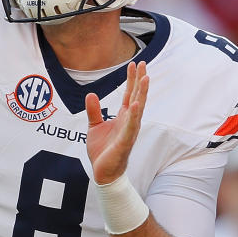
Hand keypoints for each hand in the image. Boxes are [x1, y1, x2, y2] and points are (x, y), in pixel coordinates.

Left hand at [85, 61, 148, 184]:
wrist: (103, 173)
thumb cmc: (102, 150)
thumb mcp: (94, 126)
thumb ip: (94, 111)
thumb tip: (91, 94)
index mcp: (123, 117)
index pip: (129, 94)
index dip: (132, 79)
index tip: (135, 64)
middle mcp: (129, 122)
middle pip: (136, 97)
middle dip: (140, 80)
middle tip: (143, 63)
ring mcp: (129, 131)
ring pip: (137, 109)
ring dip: (141, 93)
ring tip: (145, 78)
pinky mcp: (125, 142)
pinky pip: (130, 127)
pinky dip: (133, 115)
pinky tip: (135, 104)